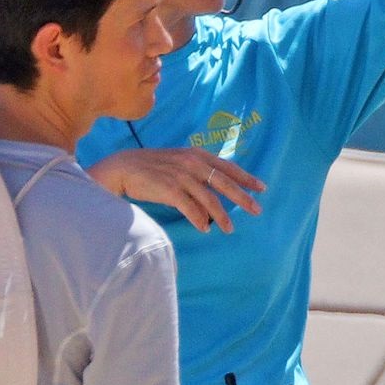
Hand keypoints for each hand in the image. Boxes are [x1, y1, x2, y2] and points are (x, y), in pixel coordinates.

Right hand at [91, 148, 266, 234]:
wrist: (122, 168)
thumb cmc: (152, 168)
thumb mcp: (179, 163)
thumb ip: (198, 175)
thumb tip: (215, 200)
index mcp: (196, 154)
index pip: (227, 166)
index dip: (246, 178)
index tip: (262, 188)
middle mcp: (192, 162)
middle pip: (224, 183)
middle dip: (243, 198)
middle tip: (257, 210)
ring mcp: (181, 175)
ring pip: (210, 199)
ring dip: (221, 216)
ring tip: (229, 229)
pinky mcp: (169, 189)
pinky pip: (190, 208)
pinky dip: (199, 220)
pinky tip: (204, 229)